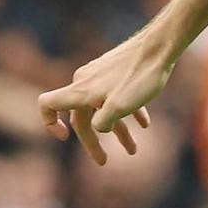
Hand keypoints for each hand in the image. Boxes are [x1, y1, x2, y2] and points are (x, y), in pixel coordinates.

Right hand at [37, 26, 171, 163]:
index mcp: (80, 91)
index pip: (47, 104)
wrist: (161, 45)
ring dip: (117, 131)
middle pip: (82, 116)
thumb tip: (99, 128)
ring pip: (103, 108)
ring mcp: (101, 75)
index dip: (49, 123)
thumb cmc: (140, 76)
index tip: (64, 137)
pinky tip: (145, 124)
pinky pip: (119, 97)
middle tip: (104, 162)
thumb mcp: (120, 106)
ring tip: (133, 151)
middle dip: (93, 141)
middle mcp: (85, 82)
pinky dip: (129, 112)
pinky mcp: (118, 71)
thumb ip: (103, 122)